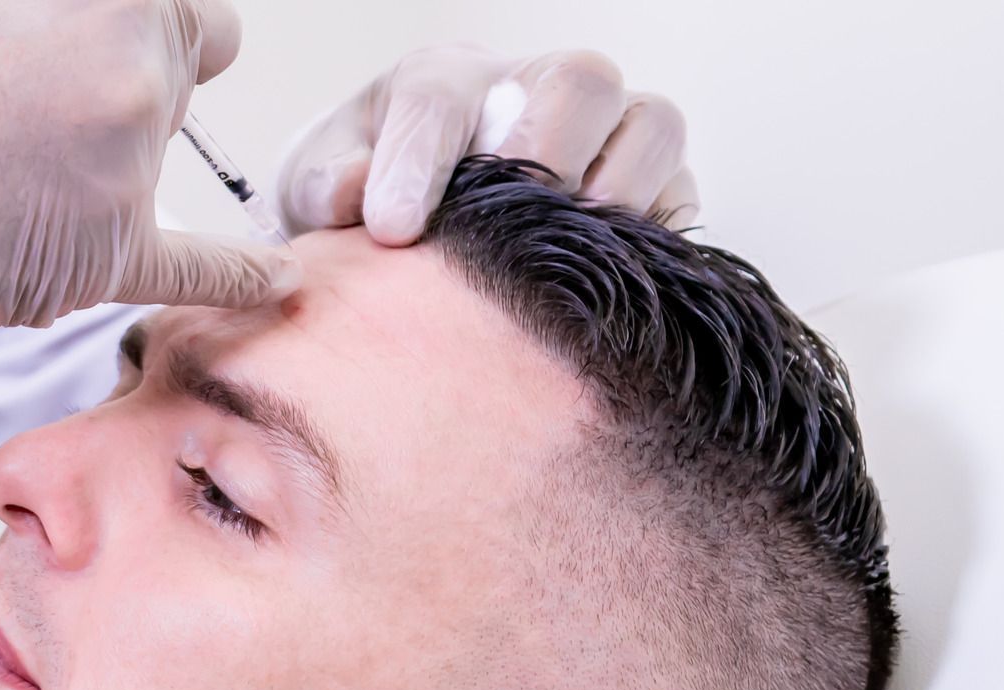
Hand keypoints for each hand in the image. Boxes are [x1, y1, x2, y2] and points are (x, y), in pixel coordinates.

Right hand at [0, 0, 299, 326]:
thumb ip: (75, 13)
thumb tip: (137, 24)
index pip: (196, 10)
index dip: (151, 26)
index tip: (106, 47)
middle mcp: (131, 67)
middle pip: (189, 71)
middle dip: (137, 79)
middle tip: (39, 105)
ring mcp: (123, 164)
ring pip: (157, 156)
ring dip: (105, 159)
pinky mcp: (102, 255)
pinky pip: (202, 269)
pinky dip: (240, 276)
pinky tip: (276, 281)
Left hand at [278, 46, 697, 244]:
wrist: (416, 241)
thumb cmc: (367, 209)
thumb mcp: (320, 194)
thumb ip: (326, 187)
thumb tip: (355, 193)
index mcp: (447, 84)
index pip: (442, 98)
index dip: (419, 159)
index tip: (392, 228)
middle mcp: (540, 91)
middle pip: (580, 81)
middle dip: (543, 152)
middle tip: (502, 228)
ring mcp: (611, 135)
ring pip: (654, 127)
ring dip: (614, 196)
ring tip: (564, 262)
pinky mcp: (661, 191)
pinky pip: (683, 203)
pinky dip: (654, 244)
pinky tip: (610, 294)